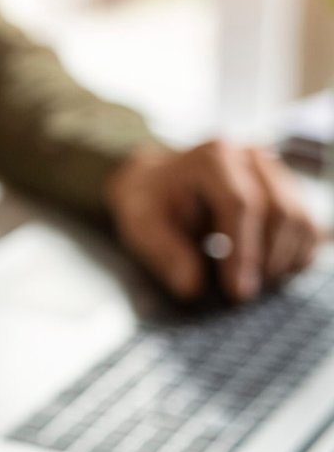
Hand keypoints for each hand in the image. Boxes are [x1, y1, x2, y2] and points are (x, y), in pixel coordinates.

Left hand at [107, 140, 320, 303]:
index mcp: (212, 158)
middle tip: (244, 293)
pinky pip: (309, 228)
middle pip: (279, 211)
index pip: (241, 203)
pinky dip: (296, 256)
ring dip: (284, 260)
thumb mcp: (141, 223)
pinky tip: (268, 273)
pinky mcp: (288, 191)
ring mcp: (274, 172)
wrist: (159, 182)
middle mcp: (250, 158)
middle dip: (266, 260)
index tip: (237, 290)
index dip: (244, 252)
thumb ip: (164, 252)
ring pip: (301, 220)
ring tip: (254, 284)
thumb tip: (192, 286)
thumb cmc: (151, 202)